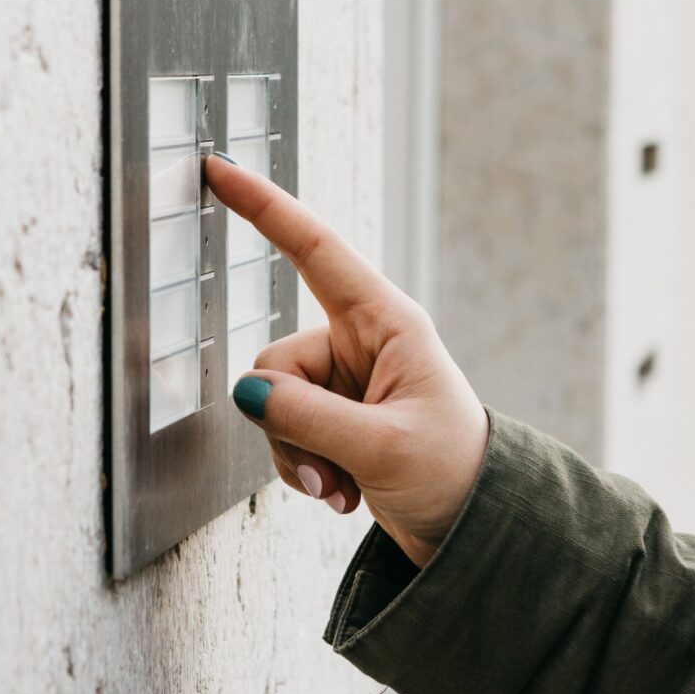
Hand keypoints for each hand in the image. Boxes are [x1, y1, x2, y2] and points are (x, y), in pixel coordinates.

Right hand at [204, 153, 488, 567]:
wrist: (475, 526)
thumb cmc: (452, 472)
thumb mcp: (383, 447)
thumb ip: (309, 418)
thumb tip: (247, 394)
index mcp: (386, 322)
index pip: (314, 249)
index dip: (263, 206)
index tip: (219, 167)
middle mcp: (360, 341)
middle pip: (275, 364)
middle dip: (287, 425)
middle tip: (330, 473)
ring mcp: (344, 380)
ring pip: (272, 404)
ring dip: (296, 455)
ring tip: (341, 489)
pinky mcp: (334, 416)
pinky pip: (284, 430)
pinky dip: (302, 467)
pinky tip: (342, 494)